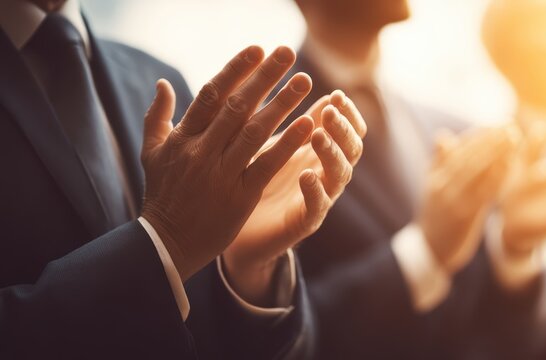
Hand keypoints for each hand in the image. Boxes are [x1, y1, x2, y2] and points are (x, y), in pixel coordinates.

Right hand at [140, 46, 314, 279]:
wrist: (167, 244)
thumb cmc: (163, 194)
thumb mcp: (152, 153)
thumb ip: (158, 116)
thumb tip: (163, 82)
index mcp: (183, 138)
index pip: (211, 95)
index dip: (235, 70)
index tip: (257, 49)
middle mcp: (201, 152)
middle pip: (237, 107)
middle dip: (264, 77)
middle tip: (287, 52)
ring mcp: (221, 174)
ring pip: (255, 132)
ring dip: (282, 104)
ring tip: (304, 81)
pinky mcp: (240, 196)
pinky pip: (267, 165)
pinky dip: (288, 144)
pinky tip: (308, 124)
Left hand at [222, 91, 366, 304]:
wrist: (236, 231)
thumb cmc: (258, 180)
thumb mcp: (276, 144)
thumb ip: (296, 120)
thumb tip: (307, 82)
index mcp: (322, 153)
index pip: (350, 130)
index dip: (348, 114)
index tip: (337, 95)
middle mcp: (327, 174)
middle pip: (352, 148)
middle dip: (343, 128)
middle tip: (329, 112)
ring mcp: (320, 198)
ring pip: (340, 175)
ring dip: (331, 153)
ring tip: (318, 136)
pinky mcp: (304, 222)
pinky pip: (317, 207)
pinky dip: (315, 191)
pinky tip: (306, 175)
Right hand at [420, 127, 515, 272]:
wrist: (431, 250)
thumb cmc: (438, 215)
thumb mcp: (434, 188)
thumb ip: (441, 163)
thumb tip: (442, 135)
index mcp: (435, 176)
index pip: (458, 149)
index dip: (478, 135)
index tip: (497, 123)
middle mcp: (441, 185)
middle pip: (468, 156)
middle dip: (490, 139)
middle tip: (509, 125)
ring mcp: (452, 200)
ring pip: (475, 171)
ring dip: (496, 153)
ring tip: (513, 139)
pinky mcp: (463, 215)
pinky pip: (482, 192)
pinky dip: (496, 177)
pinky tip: (509, 166)